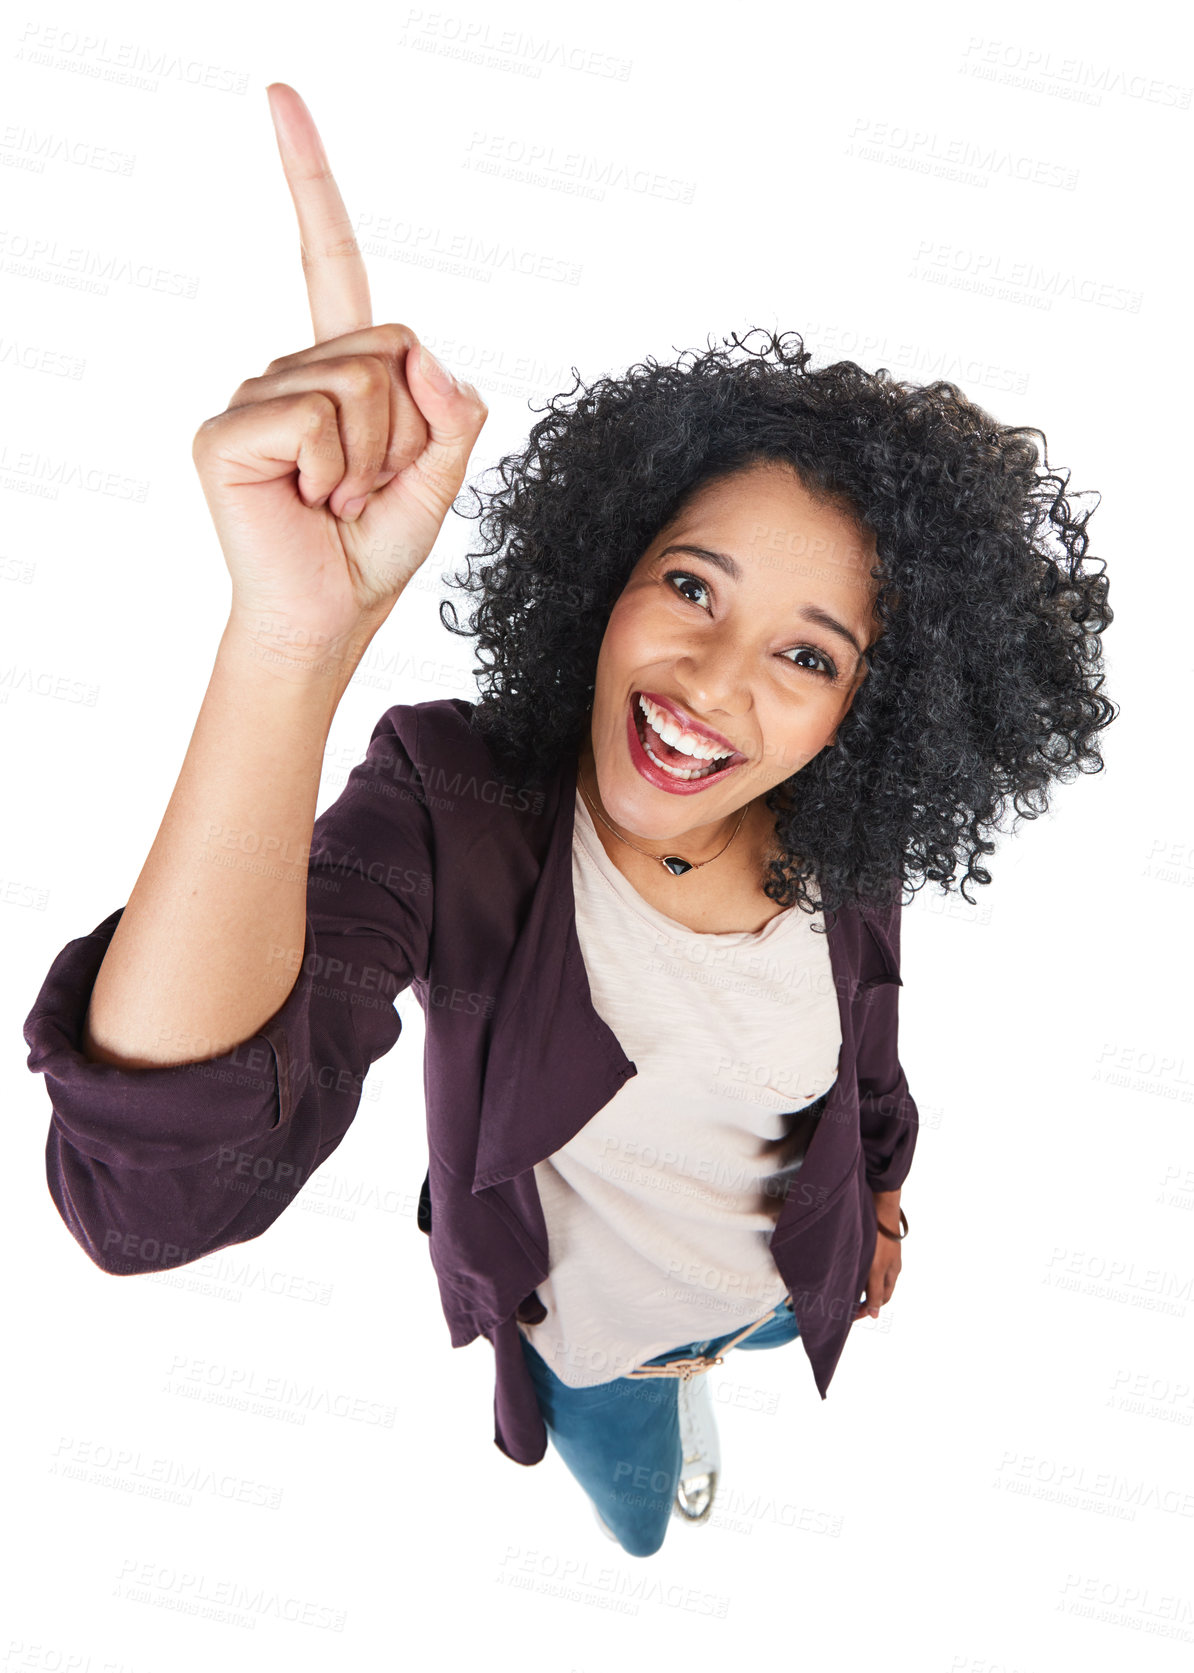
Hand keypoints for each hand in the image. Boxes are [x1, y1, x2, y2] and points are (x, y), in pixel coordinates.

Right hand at [191, 82, 488, 670]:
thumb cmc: (373, 551)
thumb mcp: (440, 477)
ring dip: (376, 459)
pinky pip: (316, 414)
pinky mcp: (227, 429)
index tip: (278, 97)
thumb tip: (422, 355)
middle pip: (389, 343)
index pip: (329, 259)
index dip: (308, 180)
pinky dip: (335, 468)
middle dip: (408, 429)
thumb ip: (453, 410)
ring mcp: (254, 396)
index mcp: (336, 368)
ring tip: (342, 502)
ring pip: (359, 381)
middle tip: (372, 490)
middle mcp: (289, 369)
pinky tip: (311, 501)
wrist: (326, 618)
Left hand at [852, 1195, 903, 1321]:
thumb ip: (874, 1292)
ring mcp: (881, 1251)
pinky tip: (842, 1266)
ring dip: (856, 1283)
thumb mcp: (876, 1269)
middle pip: (875, 1288)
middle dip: (861, 1299)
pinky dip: (854, 1268)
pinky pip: (863, 1260)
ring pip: (869, 1274)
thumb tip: (874, 1316)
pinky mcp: (872, 1240)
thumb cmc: (879, 1237)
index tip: (850, 1315)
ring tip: (840, 1288)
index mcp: (893, 1272)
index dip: (867, 1309)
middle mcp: (888, 1264)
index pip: (881, 1299)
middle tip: (843, 1305)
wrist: (878, 1204)